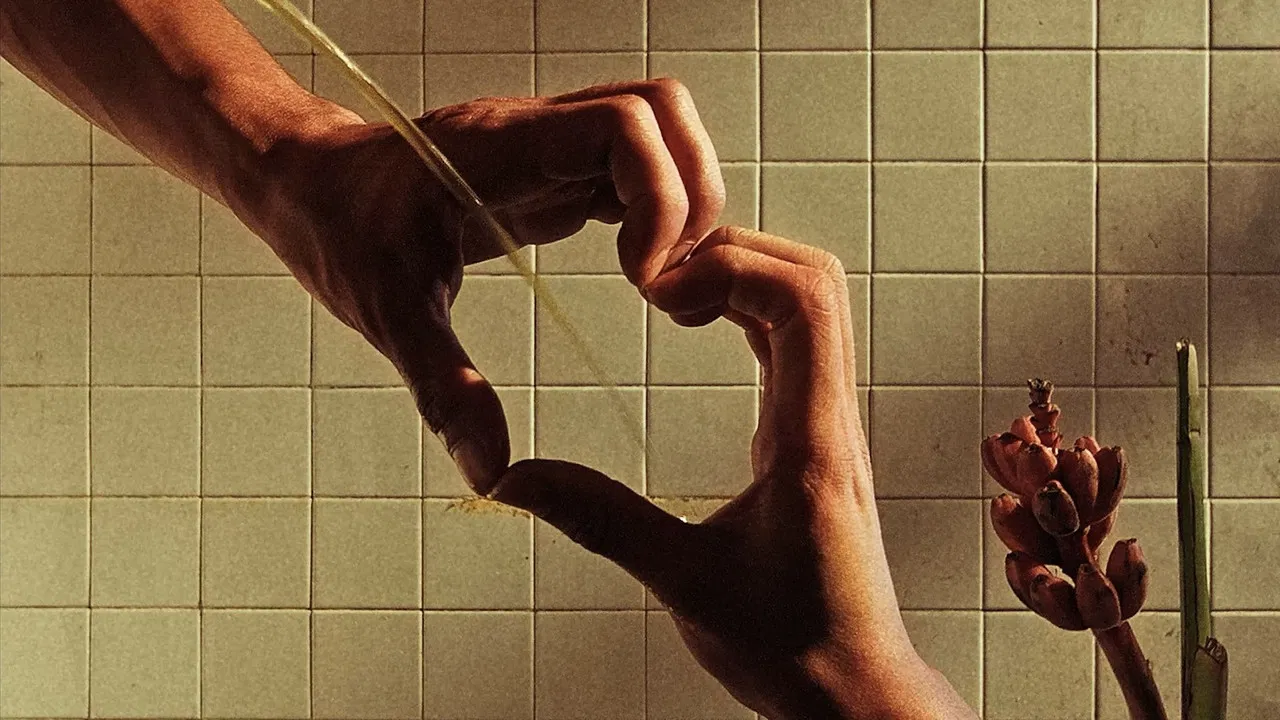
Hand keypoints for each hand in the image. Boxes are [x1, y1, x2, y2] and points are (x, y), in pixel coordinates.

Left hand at [249, 79, 723, 489]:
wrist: (308, 184)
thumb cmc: (337, 227)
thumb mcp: (387, 312)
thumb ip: (444, 388)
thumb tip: (494, 473)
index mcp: (502, 148)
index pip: (626, 123)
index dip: (661, 195)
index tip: (643, 275)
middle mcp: (536, 131)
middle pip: (662, 113)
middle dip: (691, 194)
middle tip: (671, 281)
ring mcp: (550, 144)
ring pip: (660, 132)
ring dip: (684, 200)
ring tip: (665, 279)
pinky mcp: (555, 167)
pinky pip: (636, 167)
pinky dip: (661, 212)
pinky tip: (646, 271)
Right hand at [492, 227, 975, 719]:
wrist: (855, 690)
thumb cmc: (792, 647)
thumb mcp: (682, 582)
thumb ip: (599, 520)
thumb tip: (517, 477)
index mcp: (811, 443)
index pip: (803, 303)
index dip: (731, 268)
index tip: (661, 292)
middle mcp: (831, 420)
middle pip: (814, 279)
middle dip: (734, 253)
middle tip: (659, 280)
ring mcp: (830, 422)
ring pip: (811, 301)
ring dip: (743, 275)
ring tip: (672, 294)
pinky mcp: (816, 434)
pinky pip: (798, 338)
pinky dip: (750, 309)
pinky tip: (701, 324)